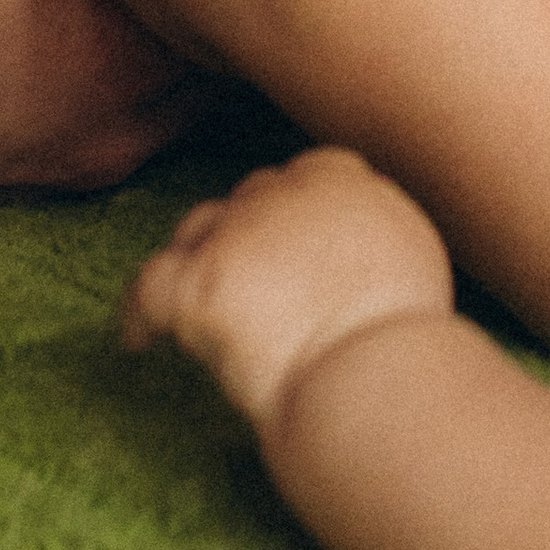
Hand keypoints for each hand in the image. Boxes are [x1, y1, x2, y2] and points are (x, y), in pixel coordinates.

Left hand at [123, 146, 452, 433]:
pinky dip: (137, 313)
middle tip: (250, 285)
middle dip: (249, 233)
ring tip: (194, 304)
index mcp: (346, 186)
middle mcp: (289, 193)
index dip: (297, 207)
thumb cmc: (405, 345)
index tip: (295, 241)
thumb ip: (375, 245)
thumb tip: (353, 264)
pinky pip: (149, 286)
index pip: (311, 173)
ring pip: (201, 228)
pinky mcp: (202, 283)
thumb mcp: (412, 267)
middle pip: (254, 197)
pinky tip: (138, 343)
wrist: (375, 376)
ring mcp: (241, 234)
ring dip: (198, 259)